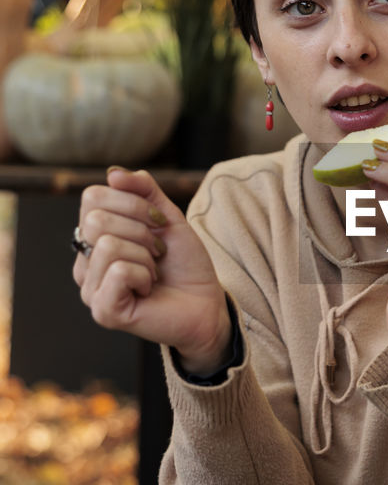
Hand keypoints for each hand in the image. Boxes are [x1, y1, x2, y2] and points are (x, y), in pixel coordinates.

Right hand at [73, 168, 231, 374]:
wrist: (206, 301)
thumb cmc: (184, 263)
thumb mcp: (167, 216)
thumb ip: (143, 190)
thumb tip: (112, 173)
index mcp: (93, 238)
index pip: (92, 197)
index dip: (132, 202)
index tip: (158, 223)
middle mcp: (84, 263)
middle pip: (96, 220)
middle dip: (141, 230)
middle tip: (158, 252)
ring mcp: (90, 289)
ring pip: (108, 245)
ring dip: (145, 256)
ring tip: (153, 272)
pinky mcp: (103, 311)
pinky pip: (118, 271)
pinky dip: (144, 275)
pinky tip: (148, 289)